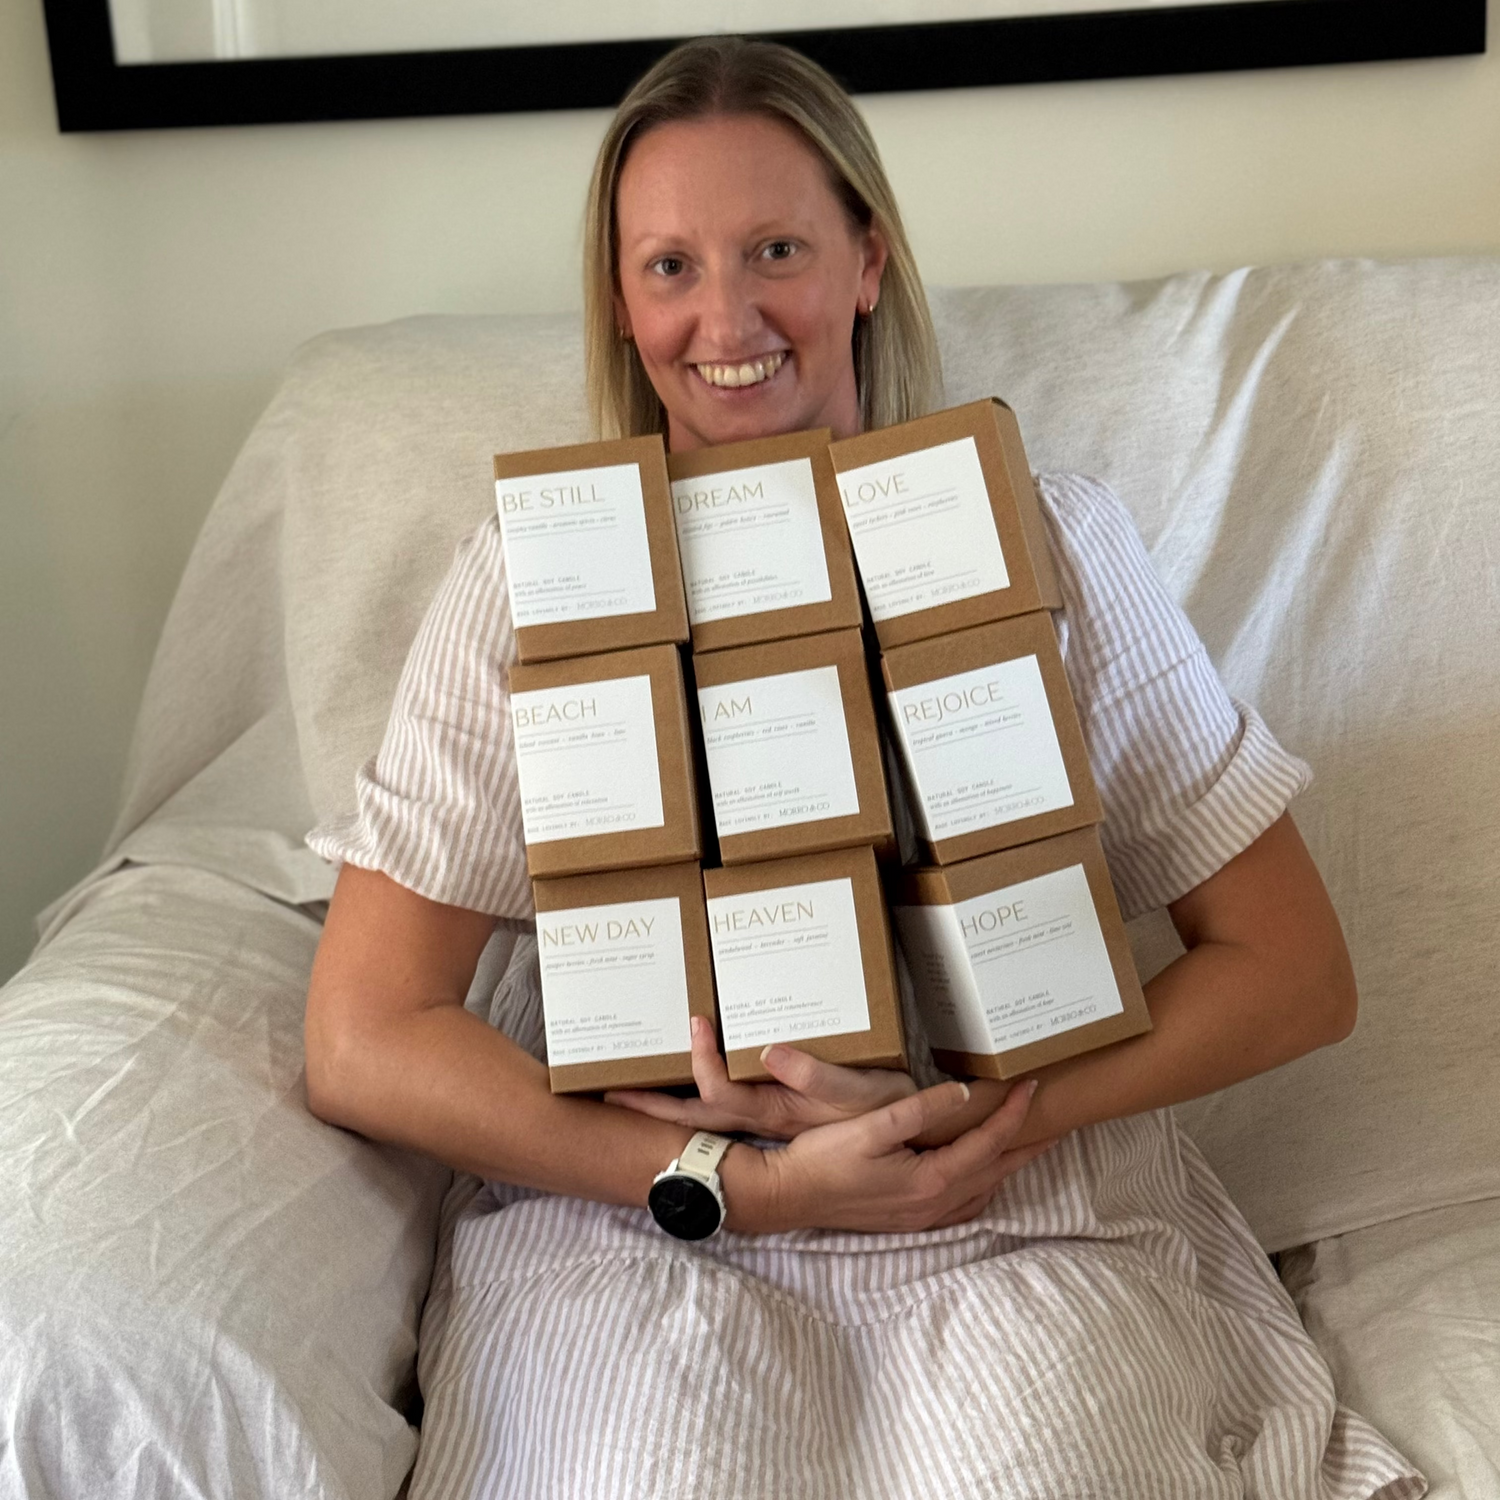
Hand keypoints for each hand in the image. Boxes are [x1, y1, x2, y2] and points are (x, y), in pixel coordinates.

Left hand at [606, 1014, 915, 1139]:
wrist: (908, 1134)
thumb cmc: (883, 1110)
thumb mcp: (857, 1092)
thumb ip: (817, 1077)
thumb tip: (770, 1052)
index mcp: (775, 1112)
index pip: (718, 1096)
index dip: (699, 1064)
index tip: (694, 1022)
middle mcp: (762, 1118)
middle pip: (693, 1117)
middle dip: (650, 1105)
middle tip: (608, 1089)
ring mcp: (766, 1115)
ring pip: (704, 1115)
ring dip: (666, 1103)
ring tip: (632, 1082)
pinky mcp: (777, 1107)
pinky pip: (725, 1103)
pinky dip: (698, 1094)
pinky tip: (685, 1076)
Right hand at [738, 1075, 1054, 1233]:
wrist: (788, 1196)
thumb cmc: (824, 1158)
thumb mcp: (869, 1126)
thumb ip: (918, 1111)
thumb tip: (962, 1095)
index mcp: (931, 1180)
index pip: (987, 1143)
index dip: (1013, 1115)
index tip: (1031, 1087)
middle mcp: (934, 1204)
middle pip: (997, 1172)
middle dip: (1027, 1144)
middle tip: (1056, 1121)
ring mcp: (922, 1217)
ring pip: (984, 1190)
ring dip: (1008, 1165)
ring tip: (1026, 1142)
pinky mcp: (908, 1219)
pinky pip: (965, 1204)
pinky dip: (984, 1184)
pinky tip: (979, 1174)